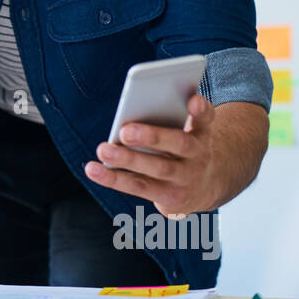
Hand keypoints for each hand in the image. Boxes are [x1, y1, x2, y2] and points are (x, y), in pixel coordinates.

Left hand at [84, 93, 217, 216]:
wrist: (202, 188)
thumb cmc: (181, 150)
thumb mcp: (183, 133)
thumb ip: (166, 120)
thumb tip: (128, 117)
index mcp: (202, 133)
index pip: (206, 118)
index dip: (201, 109)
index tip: (192, 100)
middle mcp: (199, 156)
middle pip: (179, 144)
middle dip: (152, 136)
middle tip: (125, 130)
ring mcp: (187, 179)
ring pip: (157, 168)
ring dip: (127, 159)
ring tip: (103, 149)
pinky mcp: (171, 198)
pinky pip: (138, 186)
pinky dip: (113, 178)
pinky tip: (92, 169)